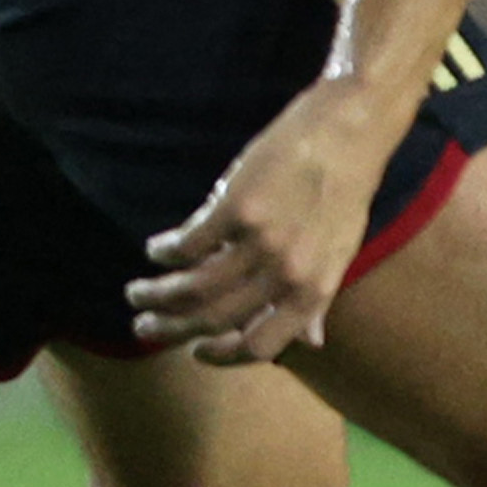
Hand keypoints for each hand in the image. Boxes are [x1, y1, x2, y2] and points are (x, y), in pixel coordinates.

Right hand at [128, 78, 408, 365]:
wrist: (349, 130)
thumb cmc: (345, 190)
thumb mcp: (342, 253)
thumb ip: (318, 300)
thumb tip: (311, 343)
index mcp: (314, 291)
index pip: (261, 347)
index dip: (222, 356)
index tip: (196, 352)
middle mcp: (288, 274)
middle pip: (212, 321)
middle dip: (170, 329)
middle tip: (144, 326)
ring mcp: (262, 242)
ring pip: (191, 288)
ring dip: (156, 294)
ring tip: (136, 293)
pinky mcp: (237, 208)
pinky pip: (187, 244)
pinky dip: (164, 251)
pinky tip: (157, 248)